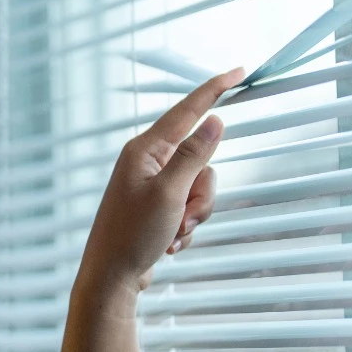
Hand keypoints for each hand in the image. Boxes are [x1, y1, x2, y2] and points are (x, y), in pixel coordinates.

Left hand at [57, 68, 241, 351]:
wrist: (112, 280)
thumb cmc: (132, 236)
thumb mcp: (169, 194)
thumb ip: (194, 156)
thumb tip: (213, 121)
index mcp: (144, 151)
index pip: (187, 111)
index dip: (215, 90)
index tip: (239, 72)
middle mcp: (146, 163)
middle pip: (201, 161)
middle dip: (201, 195)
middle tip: (181, 218)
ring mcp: (152, 185)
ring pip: (199, 187)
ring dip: (194, 215)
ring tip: (172, 234)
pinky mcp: (157, 206)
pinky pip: (189, 207)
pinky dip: (185, 227)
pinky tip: (167, 244)